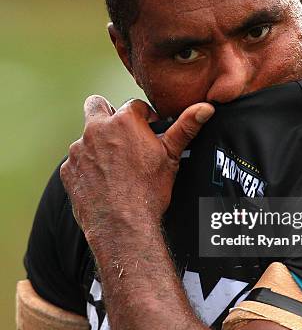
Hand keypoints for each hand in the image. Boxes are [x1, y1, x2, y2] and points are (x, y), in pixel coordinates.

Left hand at [60, 95, 213, 246]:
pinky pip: (77, 161)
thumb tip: (205, 108)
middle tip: (122, 135)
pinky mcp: (68, 170)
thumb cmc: (149, 190)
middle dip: (108, 114)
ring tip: (115, 165)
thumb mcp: (171, 156)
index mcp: (123, 121)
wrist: (123, 225)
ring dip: (98, 144)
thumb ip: (186, 127)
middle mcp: (96, 129)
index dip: (144, 118)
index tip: (148, 132)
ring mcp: (79, 150)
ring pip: (86, 136)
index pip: (133, 105)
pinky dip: (87, 167)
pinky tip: (102, 181)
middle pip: (97, 105)